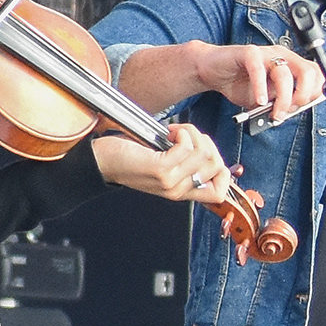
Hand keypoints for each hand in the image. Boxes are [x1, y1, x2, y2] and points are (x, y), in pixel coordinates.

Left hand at [95, 123, 236, 205]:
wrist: (101, 162)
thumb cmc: (128, 159)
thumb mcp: (164, 167)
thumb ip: (186, 165)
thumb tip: (209, 151)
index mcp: (181, 192)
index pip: (219, 193)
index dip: (224, 173)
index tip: (210, 156)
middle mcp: (178, 190)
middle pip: (217, 167)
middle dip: (207, 143)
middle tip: (187, 137)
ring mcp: (170, 181)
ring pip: (204, 154)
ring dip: (193, 134)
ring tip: (175, 133)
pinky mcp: (161, 169)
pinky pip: (187, 147)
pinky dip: (182, 133)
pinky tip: (169, 133)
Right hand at [200, 43, 325, 125]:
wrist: (214, 71)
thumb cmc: (241, 84)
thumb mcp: (267, 99)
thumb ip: (281, 102)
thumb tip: (293, 111)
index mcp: (291, 64)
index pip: (315, 74)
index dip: (314, 92)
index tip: (303, 107)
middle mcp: (282, 56)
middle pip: (307, 71)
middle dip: (303, 95)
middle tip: (290, 109)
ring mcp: (265, 53)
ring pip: (284, 74)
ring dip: (282, 99)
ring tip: (273, 112)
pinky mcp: (248, 53)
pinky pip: (258, 69)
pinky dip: (261, 88)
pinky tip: (260, 100)